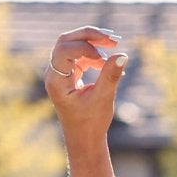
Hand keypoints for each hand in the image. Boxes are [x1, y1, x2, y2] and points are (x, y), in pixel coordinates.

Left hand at [43, 25, 127, 141]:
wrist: (84, 139)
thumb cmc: (91, 123)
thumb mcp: (103, 99)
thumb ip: (110, 75)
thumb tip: (122, 55)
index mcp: (56, 81)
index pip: (64, 50)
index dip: (85, 48)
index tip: (104, 57)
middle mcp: (54, 73)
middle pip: (66, 41)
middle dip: (89, 36)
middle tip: (112, 38)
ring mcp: (60, 72)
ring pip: (72, 45)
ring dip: (92, 43)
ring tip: (114, 45)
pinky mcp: (68, 74)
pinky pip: (78, 55)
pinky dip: (94, 55)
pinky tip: (108, 62)